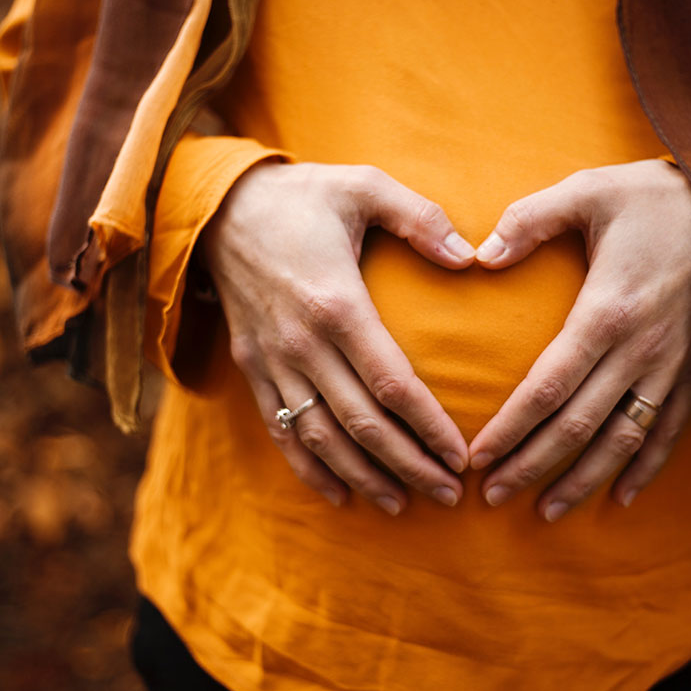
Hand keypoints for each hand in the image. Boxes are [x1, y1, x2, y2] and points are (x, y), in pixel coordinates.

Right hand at [201, 161, 475, 513]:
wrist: (218, 208)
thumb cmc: (302, 197)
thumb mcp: (363, 185)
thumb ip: (420, 217)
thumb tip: (472, 258)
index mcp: (337, 303)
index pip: (392, 384)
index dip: (429, 426)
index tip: (462, 455)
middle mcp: (302, 343)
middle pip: (362, 425)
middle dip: (409, 466)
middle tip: (450, 495)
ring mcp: (273, 362)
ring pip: (321, 439)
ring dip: (364, 477)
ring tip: (404, 504)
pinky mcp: (253, 369)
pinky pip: (280, 431)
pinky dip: (309, 469)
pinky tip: (340, 496)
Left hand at [468, 159, 690, 520]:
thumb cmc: (654, 197)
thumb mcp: (587, 191)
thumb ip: (529, 220)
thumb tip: (479, 255)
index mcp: (607, 311)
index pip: (548, 388)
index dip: (511, 428)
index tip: (478, 458)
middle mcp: (641, 350)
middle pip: (579, 426)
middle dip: (532, 465)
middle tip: (492, 497)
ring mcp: (673, 366)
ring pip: (623, 440)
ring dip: (583, 480)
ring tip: (546, 512)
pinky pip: (669, 431)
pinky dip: (645, 468)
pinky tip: (620, 497)